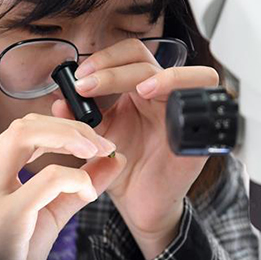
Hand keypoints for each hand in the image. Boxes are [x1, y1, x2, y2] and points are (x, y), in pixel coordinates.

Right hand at [0, 113, 124, 259]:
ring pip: (27, 135)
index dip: (64, 128)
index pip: (24, 129)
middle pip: (25, 124)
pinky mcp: (5, 214)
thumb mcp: (49, 211)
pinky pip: (48, 178)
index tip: (94, 142)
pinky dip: (75, 178)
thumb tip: (114, 159)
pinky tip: (86, 192)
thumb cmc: (12, 256)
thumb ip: (78, 183)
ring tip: (97, 151)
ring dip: (70, 137)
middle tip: (103, 143)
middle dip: (70, 127)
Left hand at [52, 39, 218, 259]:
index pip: (128, 55)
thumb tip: (58, 101)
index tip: (79, 77)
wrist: (140, 204)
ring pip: (184, 73)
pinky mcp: (198, 132)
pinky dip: (180, 88)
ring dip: (160, 75)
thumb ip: (78, 120)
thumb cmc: (123, 170)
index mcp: (139, 91)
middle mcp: (163, 96)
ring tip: (137, 88)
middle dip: (114, 67)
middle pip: (147, 59)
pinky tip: (154, 97)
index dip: (104, 59)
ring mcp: (183, 112)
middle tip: (87, 84)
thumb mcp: (97, 140)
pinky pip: (202, 100)